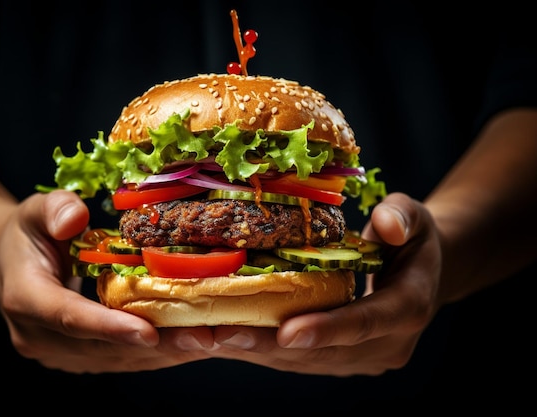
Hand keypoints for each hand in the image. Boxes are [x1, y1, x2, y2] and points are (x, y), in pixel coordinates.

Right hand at [0, 190, 213, 372]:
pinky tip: (193, 343)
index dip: (109, 327)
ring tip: (213, 342)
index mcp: (25, 298)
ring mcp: (59, 354)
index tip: (149, 333)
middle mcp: (40, 337)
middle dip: (159, 344)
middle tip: (206, 338)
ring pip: (120, 359)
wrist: (8, 266)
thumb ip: (55, 209)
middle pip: (105, 346)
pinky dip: (160, 353)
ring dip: (168, 353)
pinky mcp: (78, 358)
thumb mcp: (34, 211)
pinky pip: (122, 360)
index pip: (69, 316)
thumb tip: (77, 218)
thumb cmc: (27, 235)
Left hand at [206, 192, 441, 375]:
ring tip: (210, 339)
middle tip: (221, 336)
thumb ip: (402, 217)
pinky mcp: (343, 361)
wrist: (423, 274)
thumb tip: (385, 226)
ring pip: (305, 362)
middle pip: (324, 351)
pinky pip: (299, 360)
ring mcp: (363, 358)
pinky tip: (225, 339)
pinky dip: (262, 350)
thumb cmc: (412, 240)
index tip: (286, 333)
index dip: (327, 329)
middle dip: (271, 345)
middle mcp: (388, 344)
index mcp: (409, 307)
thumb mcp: (415, 218)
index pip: (366, 322)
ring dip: (257, 352)